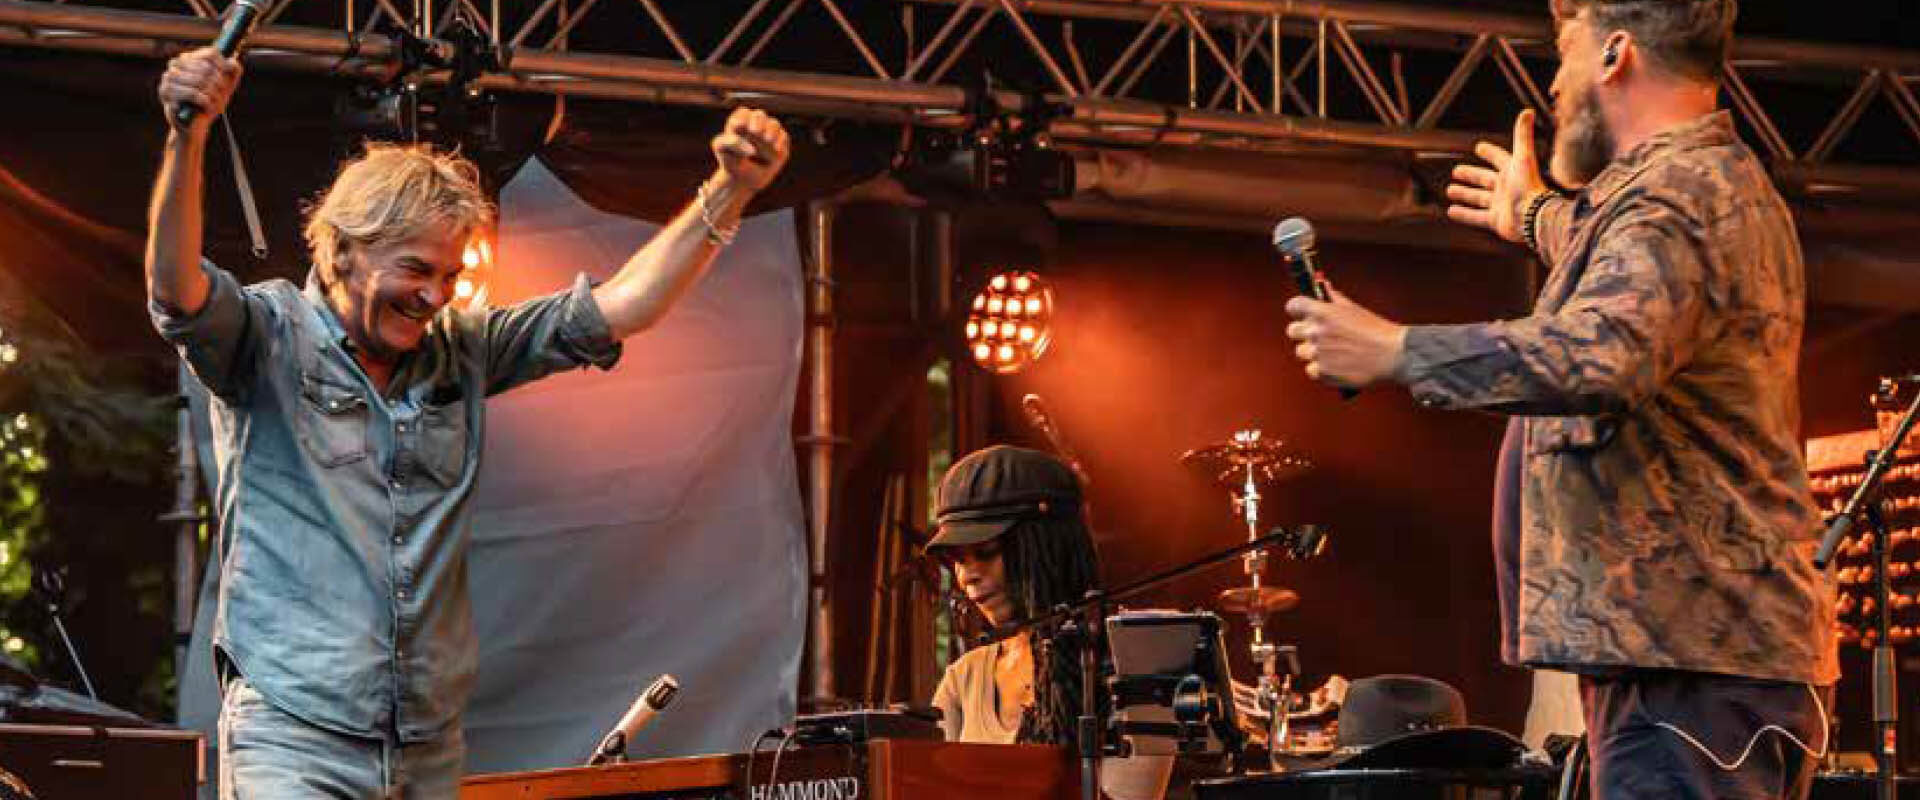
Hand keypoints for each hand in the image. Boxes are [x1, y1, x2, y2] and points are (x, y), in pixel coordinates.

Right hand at [158, 47, 242, 136]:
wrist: (195, 126)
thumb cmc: (209, 102)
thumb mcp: (225, 86)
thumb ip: (233, 71)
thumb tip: (232, 61)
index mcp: (188, 59)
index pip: (211, 53)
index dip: (224, 66)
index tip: (227, 78)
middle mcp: (175, 65)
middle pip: (207, 69)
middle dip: (219, 86)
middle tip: (220, 97)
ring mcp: (168, 77)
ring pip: (201, 81)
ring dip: (215, 97)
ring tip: (215, 105)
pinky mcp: (166, 92)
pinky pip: (195, 94)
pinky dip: (207, 104)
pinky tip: (206, 109)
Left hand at [710, 106, 789, 193]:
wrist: (742, 179)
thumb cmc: (730, 161)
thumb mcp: (722, 149)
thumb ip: (730, 143)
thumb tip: (752, 149)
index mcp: (740, 122)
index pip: (743, 113)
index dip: (743, 118)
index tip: (738, 127)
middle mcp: (755, 125)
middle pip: (759, 115)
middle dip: (758, 122)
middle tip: (755, 132)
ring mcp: (769, 133)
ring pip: (774, 124)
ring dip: (771, 131)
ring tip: (767, 140)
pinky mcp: (780, 143)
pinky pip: (783, 137)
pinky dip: (780, 141)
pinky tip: (776, 149)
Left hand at [1284, 286, 1406, 389]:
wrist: (1393, 355)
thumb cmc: (1376, 330)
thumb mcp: (1353, 308)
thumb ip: (1333, 298)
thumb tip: (1322, 285)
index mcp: (1322, 312)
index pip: (1293, 306)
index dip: (1298, 310)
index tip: (1303, 314)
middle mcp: (1316, 332)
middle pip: (1292, 331)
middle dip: (1304, 332)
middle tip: (1321, 336)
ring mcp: (1317, 353)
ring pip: (1301, 352)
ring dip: (1314, 352)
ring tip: (1335, 352)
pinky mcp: (1322, 372)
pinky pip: (1311, 370)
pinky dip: (1322, 370)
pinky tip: (1337, 365)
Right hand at [1445, 108, 1547, 242]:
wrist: (1533, 216)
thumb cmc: (1529, 185)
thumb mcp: (1523, 156)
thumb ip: (1522, 135)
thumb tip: (1527, 111)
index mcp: (1512, 171)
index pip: (1499, 158)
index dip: (1490, 153)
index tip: (1479, 148)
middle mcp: (1507, 188)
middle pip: (1485, 179)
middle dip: (1471, 175)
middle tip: (1456, 171)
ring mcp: (1501, 205)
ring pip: (1479, 198)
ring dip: (1465, 194)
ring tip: (1450, 191)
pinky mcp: (1496, 221)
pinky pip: (1476, 217)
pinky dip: (1464, 215)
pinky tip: (1451, 212)